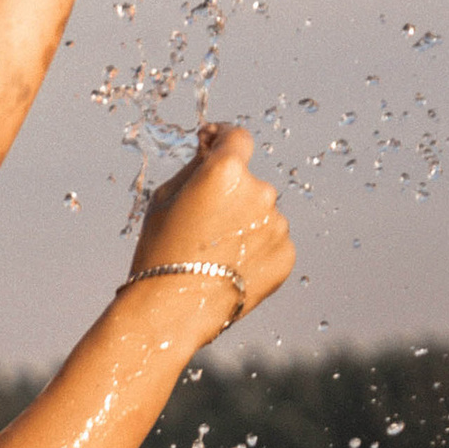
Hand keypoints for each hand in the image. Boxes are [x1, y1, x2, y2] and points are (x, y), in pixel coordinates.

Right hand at [129, 124, 294, 338]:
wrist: (174, 310)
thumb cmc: (161, 252)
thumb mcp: (164, 198)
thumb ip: (194, 167)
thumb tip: (211, 151)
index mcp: (227, 171)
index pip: (237, 137)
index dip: (223, 138)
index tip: (214, 143)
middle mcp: (260, 192)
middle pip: (248, 181)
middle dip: (230, 192)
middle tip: (203, 222)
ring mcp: (278, 225)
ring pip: (262, 213)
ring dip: (245, 223)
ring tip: (215, 253)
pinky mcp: (286, 255)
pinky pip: (272, 241)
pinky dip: (256, 248)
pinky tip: (230, 266)